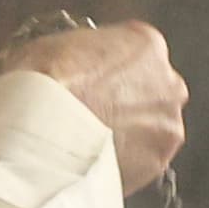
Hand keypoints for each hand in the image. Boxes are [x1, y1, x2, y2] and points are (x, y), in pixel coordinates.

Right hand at [0, 20, 189, 191]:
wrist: (41, 134)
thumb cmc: (44, 86)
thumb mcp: (53, 44)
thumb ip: (80, 53)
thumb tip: (67, 64)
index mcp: (146, 45)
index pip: (138, 51)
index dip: (112, 67)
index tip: (97, 78)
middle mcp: (167, 83)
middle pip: (153, 90)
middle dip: (127, 100)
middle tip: (95, 111)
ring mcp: (166, 125)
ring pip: (152, 128)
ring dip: (130, 133)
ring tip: (92, 140)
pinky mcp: (157, 162)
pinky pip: (144, 160)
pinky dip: (125, 161)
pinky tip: (97, 159)